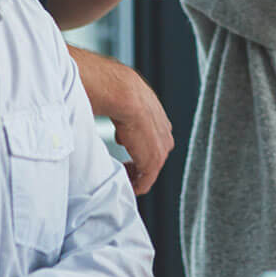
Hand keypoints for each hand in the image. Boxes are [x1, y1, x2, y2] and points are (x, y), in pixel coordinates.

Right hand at [107, 65, 174, 194]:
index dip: (137, 148)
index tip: (123, 152)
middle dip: (137, 162)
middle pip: (153, 155)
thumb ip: (122, 110)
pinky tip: (123, 184)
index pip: (152, 139)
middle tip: (121, 168)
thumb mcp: (122, 99)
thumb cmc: (116, 90)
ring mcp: (162, 148)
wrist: (123, 94)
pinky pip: (145, 182)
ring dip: (134, 174)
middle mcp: (165, 133)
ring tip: (120, 175)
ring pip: (149, 170)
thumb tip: (110, 116)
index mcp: (158, 117)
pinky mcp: (153, 162)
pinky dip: (134, 186)